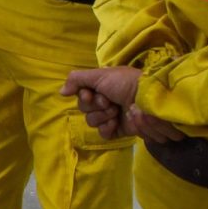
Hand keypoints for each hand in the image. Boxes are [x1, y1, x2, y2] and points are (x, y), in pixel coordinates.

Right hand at [61, 67, 184, 142]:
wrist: (146, 99)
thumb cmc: (124, 83)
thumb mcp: (99, 74)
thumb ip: (76, 79)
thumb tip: (61, 92)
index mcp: (101, 87)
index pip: (81, 95)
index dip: (84, 96)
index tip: (90, 94)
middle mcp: (105, 101)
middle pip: (84, 109)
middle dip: (95, 106)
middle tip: (108, 101)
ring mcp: (112, 116)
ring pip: (92, 121)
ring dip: (102, 116)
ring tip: (115, 111)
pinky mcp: (119, 130)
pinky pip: (103, 134)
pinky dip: (107, 128)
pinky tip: (115, 123)